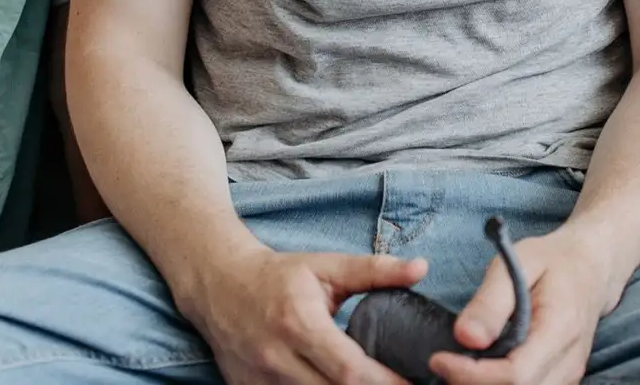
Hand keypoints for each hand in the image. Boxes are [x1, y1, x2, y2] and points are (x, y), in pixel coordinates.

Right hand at [184, 246, 425, 384]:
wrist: (218, 285)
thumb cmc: (278, 276)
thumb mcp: (326, 266)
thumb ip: (374, 271)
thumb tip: (421, 268)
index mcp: (299, 322)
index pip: (348, 367)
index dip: (383, 382)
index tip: (411, 382)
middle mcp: (277, 357)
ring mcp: (260, 381)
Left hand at [430, 227, 618, 384]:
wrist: (591, 270)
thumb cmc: (552, 261)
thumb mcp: (519, 262)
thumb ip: (491, 302)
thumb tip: (465, 337)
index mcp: (560, 330)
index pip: (515, 374)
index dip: (472, 374)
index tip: (439, 358)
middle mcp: (568, 362)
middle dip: (472, 384)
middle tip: (444, 361)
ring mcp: (568, 377)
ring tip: (460, 364)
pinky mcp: (561, 382)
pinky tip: (482, 368)